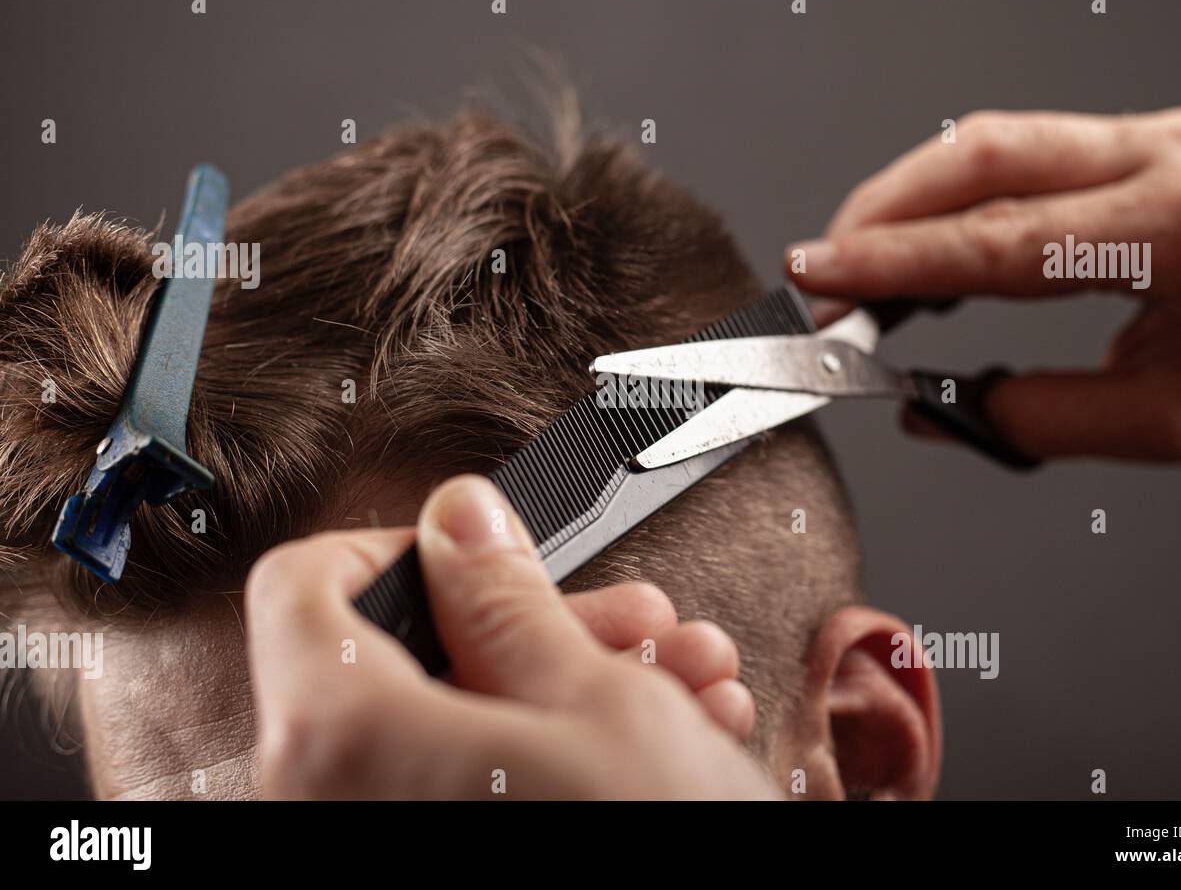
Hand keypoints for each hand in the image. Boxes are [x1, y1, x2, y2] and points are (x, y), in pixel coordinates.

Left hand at [245, 475, 777, 799]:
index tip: (483, 555)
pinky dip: (558, 761)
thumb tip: (458, 519)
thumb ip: (503, 595)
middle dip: (535, 626)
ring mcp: (378, 844)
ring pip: (459, 734)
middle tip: (632, 621)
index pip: (301, 587)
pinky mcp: (432, 864)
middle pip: (403, 665)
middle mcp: (329, 807)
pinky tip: (668, 746)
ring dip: (574, 692)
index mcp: (341, 739)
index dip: (399, 550)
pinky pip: (474, 793)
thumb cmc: (648, 846)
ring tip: (686, 685)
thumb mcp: (596, 700)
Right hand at [787, 107, 1180, 460]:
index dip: (892, 263)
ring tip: (857, 269)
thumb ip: (1033, 417)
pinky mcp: (1138, 148)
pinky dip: (954, 198)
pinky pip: (1022, 156)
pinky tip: (925, 248)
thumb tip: (934, 407)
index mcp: (1173, 228)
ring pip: (992, 144)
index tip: (822, 280)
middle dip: (879, 213)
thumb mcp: (1168, 423)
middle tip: (821, 275)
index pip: (995, 242)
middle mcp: (1160, 158)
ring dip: (908, 200)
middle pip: (978, 159)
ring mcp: (1151, 140)